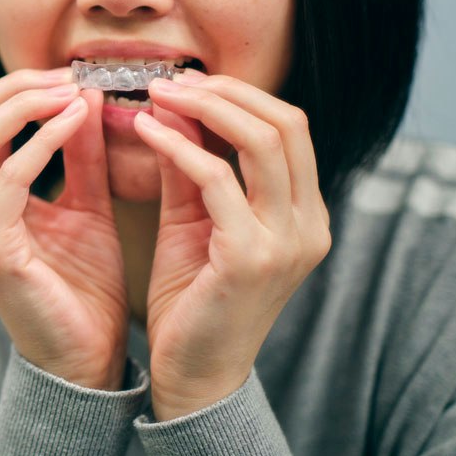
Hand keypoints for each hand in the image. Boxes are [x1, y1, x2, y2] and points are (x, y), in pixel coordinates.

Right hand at [0, 69, 128, 389]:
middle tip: (71, 75)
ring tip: (73, 90)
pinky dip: (40, 141)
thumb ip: (82, 152)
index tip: (73, 72)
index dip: (21, 86)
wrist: (89, 362)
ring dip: (25, 104)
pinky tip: (75, 121)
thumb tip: (85, 92)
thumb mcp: (88, 204)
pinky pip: (9, 180)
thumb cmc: (86, 287)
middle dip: (18, 86)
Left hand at [134, 73, 331, 419]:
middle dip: (225, 91)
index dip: (240, 94)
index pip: (290, 128)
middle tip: (171, 79)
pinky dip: (179, 146)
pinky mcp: (252, 258)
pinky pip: (217, 179)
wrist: (193, 377)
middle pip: (285, 123)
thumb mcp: (195, 219)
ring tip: (158, 93)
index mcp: (305, 214)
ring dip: (205, 107)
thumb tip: (175, 101)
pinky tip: (145, 130)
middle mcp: (309, 225)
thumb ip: (191, 163)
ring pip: (261, 141)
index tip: (190, 80)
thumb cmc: (193, 298)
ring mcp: (288, 243)